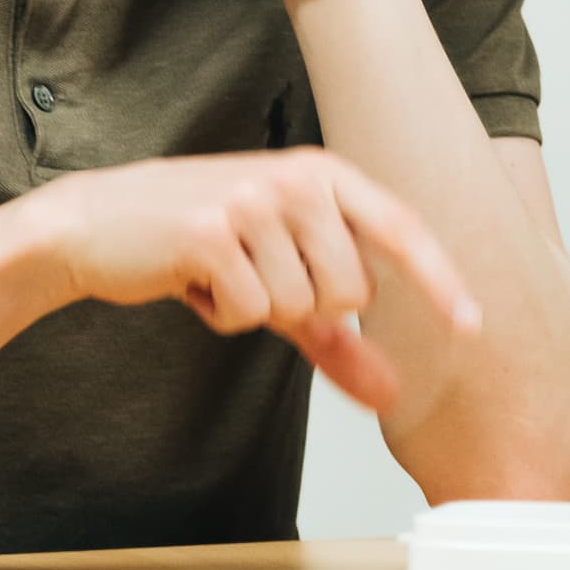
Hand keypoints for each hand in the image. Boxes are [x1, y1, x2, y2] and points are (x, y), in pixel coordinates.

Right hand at [18, 148, 480, 412]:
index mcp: (327, 176)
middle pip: (352, 293)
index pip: (404, 230)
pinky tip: (195, 280)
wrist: (97, 225)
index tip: (472, 327)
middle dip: (307, 309)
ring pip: (301, 307)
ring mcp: (254, 200)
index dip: (440, 281)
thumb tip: (392, 392)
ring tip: (223, 274)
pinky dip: (224, 314)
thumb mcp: (279, 281)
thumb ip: (339, 338)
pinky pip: (251, 313)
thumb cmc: (202, 248)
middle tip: (260, 277)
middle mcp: (299, 180)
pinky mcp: (211, 231)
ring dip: (258, 311)